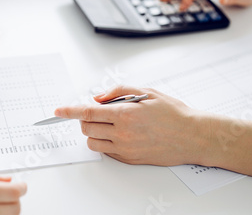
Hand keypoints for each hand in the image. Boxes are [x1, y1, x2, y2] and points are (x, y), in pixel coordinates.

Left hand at [54, 86, 210, 165]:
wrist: (193, 137)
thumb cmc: (173, 113)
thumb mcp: (146, 92)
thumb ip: (118, 91)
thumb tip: (98, 97)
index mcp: (126, 114)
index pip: (88, 112)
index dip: (69, 111)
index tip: (58, 111)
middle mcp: (123, 134)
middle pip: (87, 128)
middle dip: (85, 119)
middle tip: (96, 111)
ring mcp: (126, 149)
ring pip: (93, 142)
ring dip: (93, 132)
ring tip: (108, 123)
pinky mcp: (129, 159)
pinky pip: (106, 151)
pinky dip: (105, 141)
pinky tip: (118, 133)